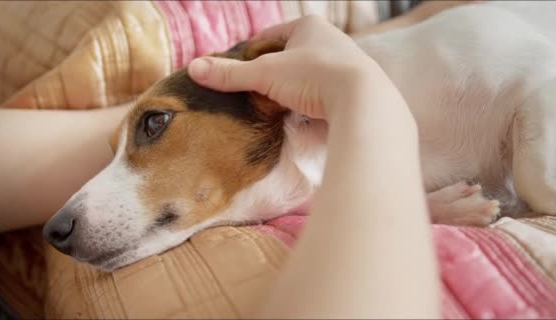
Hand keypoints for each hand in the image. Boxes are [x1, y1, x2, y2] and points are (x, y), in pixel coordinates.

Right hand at [187, 16, 383, 119]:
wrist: (362, 100)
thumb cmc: (313, 77)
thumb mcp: (265, 74)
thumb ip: (231, 74)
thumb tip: (194, 69)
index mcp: (308, 26)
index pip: (269, 37)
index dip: (251, 54)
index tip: (238, 72)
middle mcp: (330, 38)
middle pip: (290, 56)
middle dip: (273, 73)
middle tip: (255, 92)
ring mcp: (345, 62)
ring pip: (309, 74)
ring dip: (293, 88)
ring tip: (277, 107)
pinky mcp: (355, 86)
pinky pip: (325, 91)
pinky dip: (312, 101)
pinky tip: (303, 115)